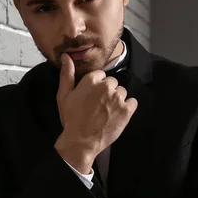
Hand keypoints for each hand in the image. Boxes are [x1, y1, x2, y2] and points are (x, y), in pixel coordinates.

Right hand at [54, 53, 137, 173]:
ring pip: (122, 91)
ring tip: (108, 111)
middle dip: (107, 91)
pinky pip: (133, 102)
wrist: (81, 141)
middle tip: (99, 105)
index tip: (92, 96)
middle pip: (112, 82)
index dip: (96, 85)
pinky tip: (118, 114)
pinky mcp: (127, 110)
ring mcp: (118, 98)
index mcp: (91, 80)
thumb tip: (66, 56)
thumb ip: (66, 74)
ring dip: (117, 99)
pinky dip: (128, 107)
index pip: (101, 75)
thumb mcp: (64, 95)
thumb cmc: (71, 118)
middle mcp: (106, 86)